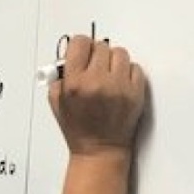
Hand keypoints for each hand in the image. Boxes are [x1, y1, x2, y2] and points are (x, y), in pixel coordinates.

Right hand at [49, 35, 145, 157]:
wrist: (100, 151)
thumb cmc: (79, 130)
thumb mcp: (57, 103)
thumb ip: (59, 77)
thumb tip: (68, 56)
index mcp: (75, 83)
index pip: (79, 42)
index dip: (80, 46)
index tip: (81, 52)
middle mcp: (97, 82)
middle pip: (100, 46)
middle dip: (96, 56)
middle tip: (94, 68)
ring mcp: (119, 87)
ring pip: (120, 53)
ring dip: (113, 61)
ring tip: (108, 75)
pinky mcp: (136, 93)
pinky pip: (135, 67)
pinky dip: (128, 72)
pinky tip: (120, 84)